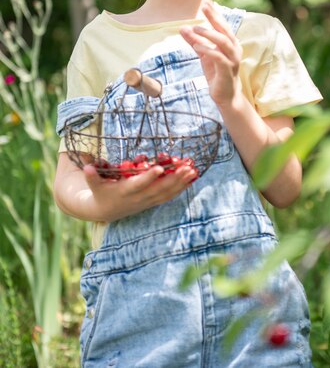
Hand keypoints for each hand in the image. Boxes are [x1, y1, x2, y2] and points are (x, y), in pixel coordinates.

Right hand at [80, 161, 196, 221]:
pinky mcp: (153, 202)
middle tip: (187, 167)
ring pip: (167, 193)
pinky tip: (192, 179)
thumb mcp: (93, 185)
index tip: (159, 168)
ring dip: (181, 183)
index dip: (148, 178)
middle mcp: (139, 198)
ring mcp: (148, 201)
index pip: (139, 184)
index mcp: (125, 191)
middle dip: (174, 178)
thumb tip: (87, 166)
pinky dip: (181, 188)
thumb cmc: (100, 192)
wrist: (105, 211)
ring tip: (194, 171)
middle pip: (159, 189)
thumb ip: (92, 176)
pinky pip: (169, 196)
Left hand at [180, 1, 242, 106]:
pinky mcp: (227, 71)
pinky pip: (219, 58)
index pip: (223, 25)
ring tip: (195, 28)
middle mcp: (234, 49)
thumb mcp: (203, 55)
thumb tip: (182, 28)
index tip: (206, 2)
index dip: (215, 14)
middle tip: (204, 7)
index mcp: (231, 43)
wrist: (226, 96)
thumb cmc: (217, 73)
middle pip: (225, 30)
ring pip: (223, 42)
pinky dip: (208, 50)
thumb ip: (195, 41)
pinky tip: (197, 46)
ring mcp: (232, 60)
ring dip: (209, 34)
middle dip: (215, 18)